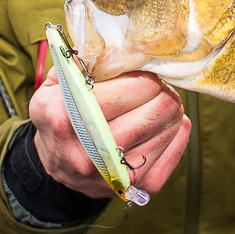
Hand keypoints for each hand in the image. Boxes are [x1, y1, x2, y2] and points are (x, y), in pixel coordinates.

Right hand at [30, 69, 190, 198]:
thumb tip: (121, 46)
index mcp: (65, 118)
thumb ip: (85, 60)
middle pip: (155, 110)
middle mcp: (88, 151)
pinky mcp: (137, 187)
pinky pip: (176, 150)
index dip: (144, 76)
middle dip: (162, 91)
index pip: (127, 90)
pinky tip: (165, 123)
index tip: (144, 73)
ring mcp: (114, 174)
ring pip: (169, 128)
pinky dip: (178, 131)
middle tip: (156, 86)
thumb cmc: (61, 113)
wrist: (56, 163)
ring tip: (159, 102)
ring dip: (170, 109)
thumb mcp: (58, 83)